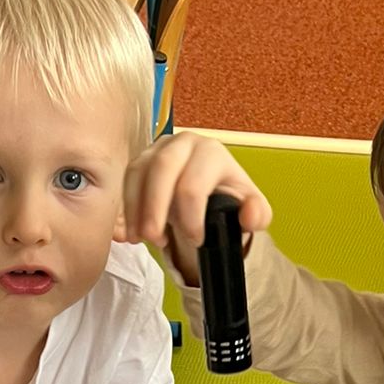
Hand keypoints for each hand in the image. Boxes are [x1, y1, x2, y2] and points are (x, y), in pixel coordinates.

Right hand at [122, 133, 271, 283]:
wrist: (211, 191)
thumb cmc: (228, 198)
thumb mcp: (249, 208)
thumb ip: (257, 214)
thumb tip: (250, 215)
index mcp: (212, 153)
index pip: (194, 183)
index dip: (191, 216)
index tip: (194, 240)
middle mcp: (184, 144)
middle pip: (162, 169)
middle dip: (155, 209)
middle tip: (154, 240)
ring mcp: (159, 148)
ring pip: (139, 172)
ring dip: (136, 209)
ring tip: (142, 239)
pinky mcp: (141, 160)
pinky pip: (127, 180)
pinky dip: (126, 208)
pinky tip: (130, 233)